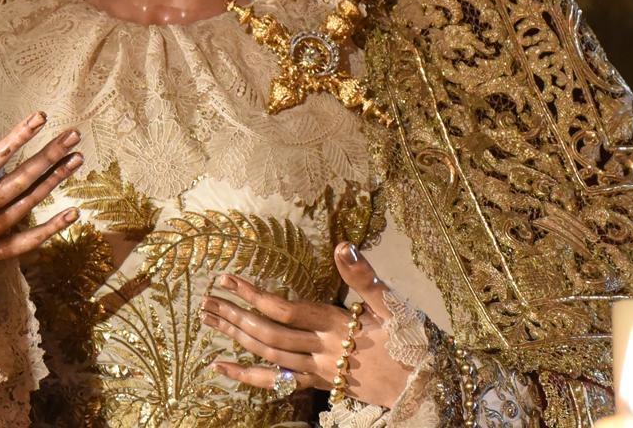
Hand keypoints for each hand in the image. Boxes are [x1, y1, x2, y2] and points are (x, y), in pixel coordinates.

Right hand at [0, 108, 83, 285]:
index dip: (16, 138)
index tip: (40, 117)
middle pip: (17, 181)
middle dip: (47, 157)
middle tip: (74, 134)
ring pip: (24, 206)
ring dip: (52, 183)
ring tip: (77, 159)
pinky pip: (23, 244)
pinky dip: (49, 230)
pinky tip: (73, 213)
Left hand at [201, 242, 412, 407]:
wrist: (427, 387)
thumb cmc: (413, 341)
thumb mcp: (393, 304)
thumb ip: (364, 276)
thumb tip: (343, 245)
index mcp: (336, 325)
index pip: (285, 309)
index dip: (253, 294)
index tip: (227, 278)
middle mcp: (322, 350)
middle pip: (269, 334)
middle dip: (235, 316)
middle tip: (205, 301)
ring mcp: (319, 371)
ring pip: (268, 357)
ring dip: (236, 338)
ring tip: (208, 321)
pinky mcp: (321, 385)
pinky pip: (276, 383)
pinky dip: (247, 376)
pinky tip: (221, 366)